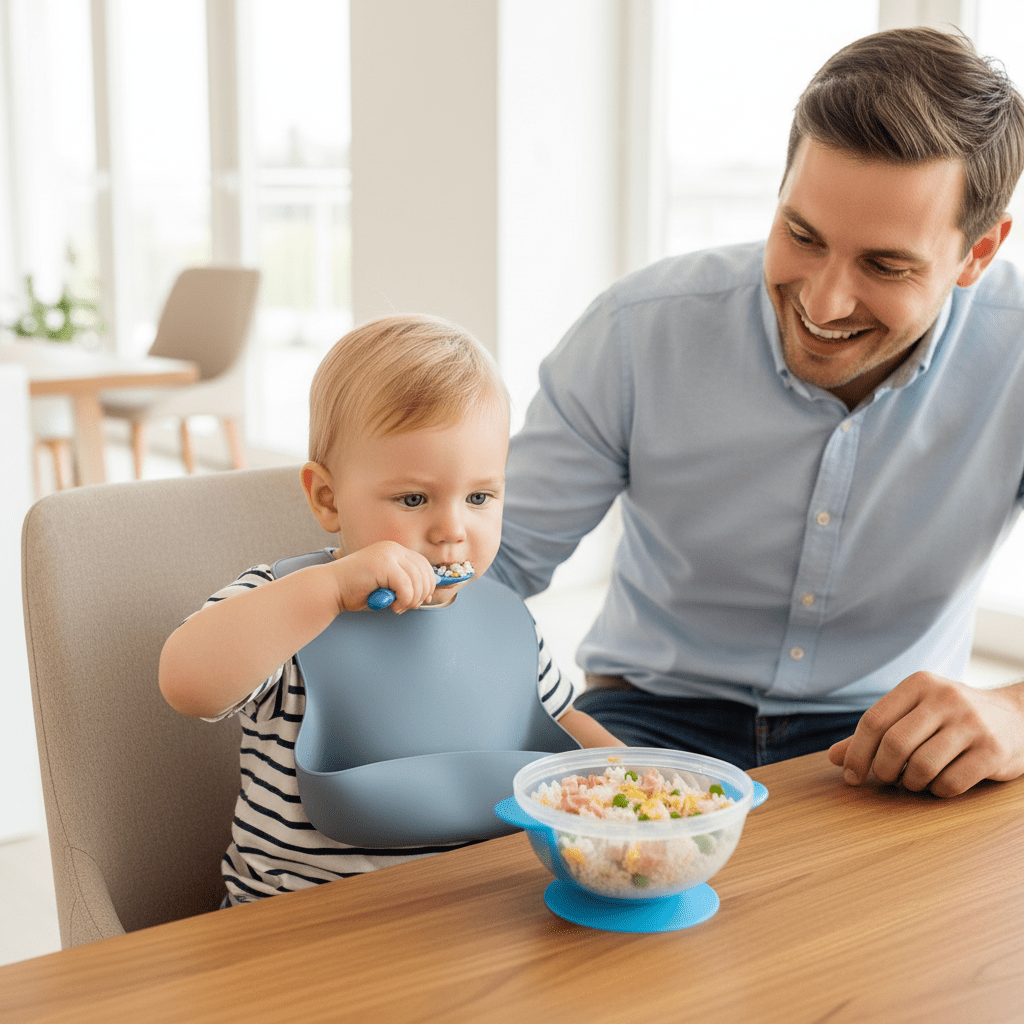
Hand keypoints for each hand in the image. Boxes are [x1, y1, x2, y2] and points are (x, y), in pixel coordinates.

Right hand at [330, 541, 435, 613]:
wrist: (330, 589)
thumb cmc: (354, 591)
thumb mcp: (385, 586)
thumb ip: (404, 585)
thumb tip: (427, 594)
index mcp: (393, 550)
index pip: (423, 564)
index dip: (429, 583)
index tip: (425, 599)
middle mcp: (393, 548)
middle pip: (424, 571)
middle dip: (422, 593)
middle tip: (409, 606)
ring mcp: (388, 554)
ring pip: (418, 580)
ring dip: (412, 600)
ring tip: (398, 607)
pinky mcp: (383, 564)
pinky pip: (407, 587)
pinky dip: (404, 601)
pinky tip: (393, 606)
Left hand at [828, 672, 1023, 796]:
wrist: (1017, 717)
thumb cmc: (951, 718)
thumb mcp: (914, 713)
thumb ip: (875, 734)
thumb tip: (835, 758)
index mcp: (919, 684)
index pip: (874, 721)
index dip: (856, 752)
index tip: (851, 775)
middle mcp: (945, 698)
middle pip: (895, 744)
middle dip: (881, 770)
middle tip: (884, 779)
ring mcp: (972, 723)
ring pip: (921, 766)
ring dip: (910, 783)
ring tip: (912, 781)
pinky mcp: (993, 750)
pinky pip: (950, 783)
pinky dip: (936, 791)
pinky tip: (938, 784)